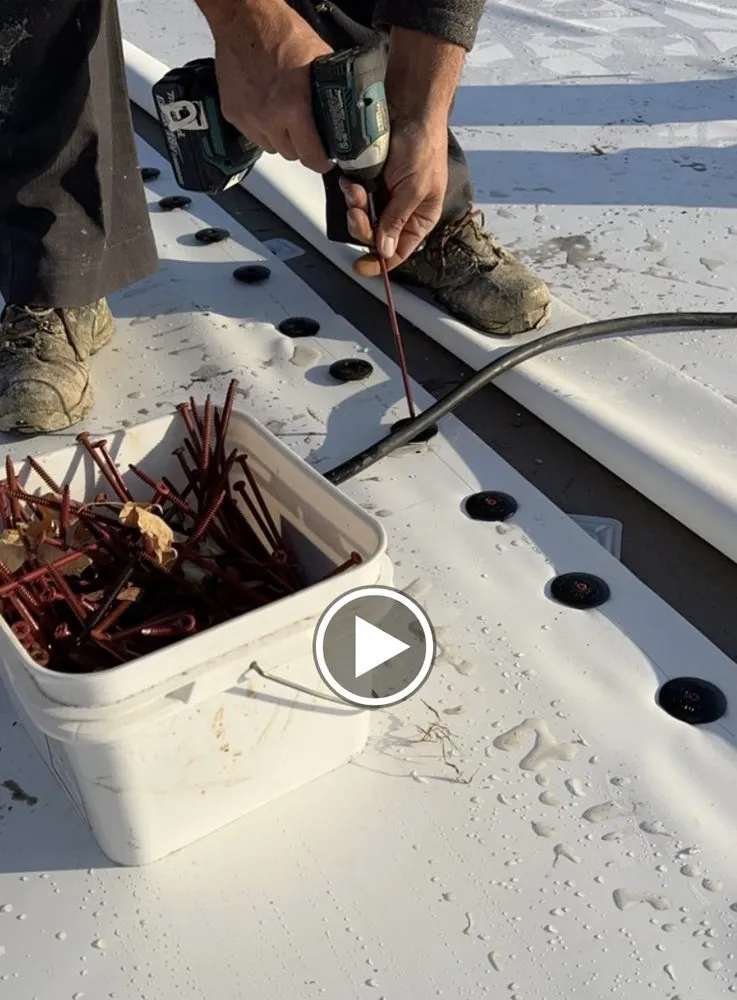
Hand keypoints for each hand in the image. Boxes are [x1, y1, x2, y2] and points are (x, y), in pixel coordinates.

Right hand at [210, 1, 332, 173]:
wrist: (244, 19)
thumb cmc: (280, 32)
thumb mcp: (319, 60)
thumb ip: (329, 90)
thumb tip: (343, 110)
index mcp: (293, 107)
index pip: (311, 156)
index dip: (321, 160)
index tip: (324, 158)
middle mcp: (269, 118)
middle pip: (291, 154)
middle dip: (301, 146)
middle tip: (306, 132)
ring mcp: (249, 118)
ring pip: (271, 147)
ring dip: (280, 138)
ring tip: (284, 117)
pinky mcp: (233, 114)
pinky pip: (252, 135)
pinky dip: (261, 127)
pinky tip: (266, 108)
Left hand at [340, 114, 448, 274]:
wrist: (409, 105)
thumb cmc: (422, 143)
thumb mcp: (414, 189)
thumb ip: (397, 221)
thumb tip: (386, 250)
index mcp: (421, 216)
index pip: (400, 250)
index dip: (380, 262)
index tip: (361, 268)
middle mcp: (403, 209)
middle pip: (375, 236)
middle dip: (362, 225)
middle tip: (357, 209)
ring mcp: (386, 193)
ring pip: (362, 217)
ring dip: (355, 206)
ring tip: (354, 188)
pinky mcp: (371, 178)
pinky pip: (355, 196)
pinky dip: (350, 191)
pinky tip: (350, 180)